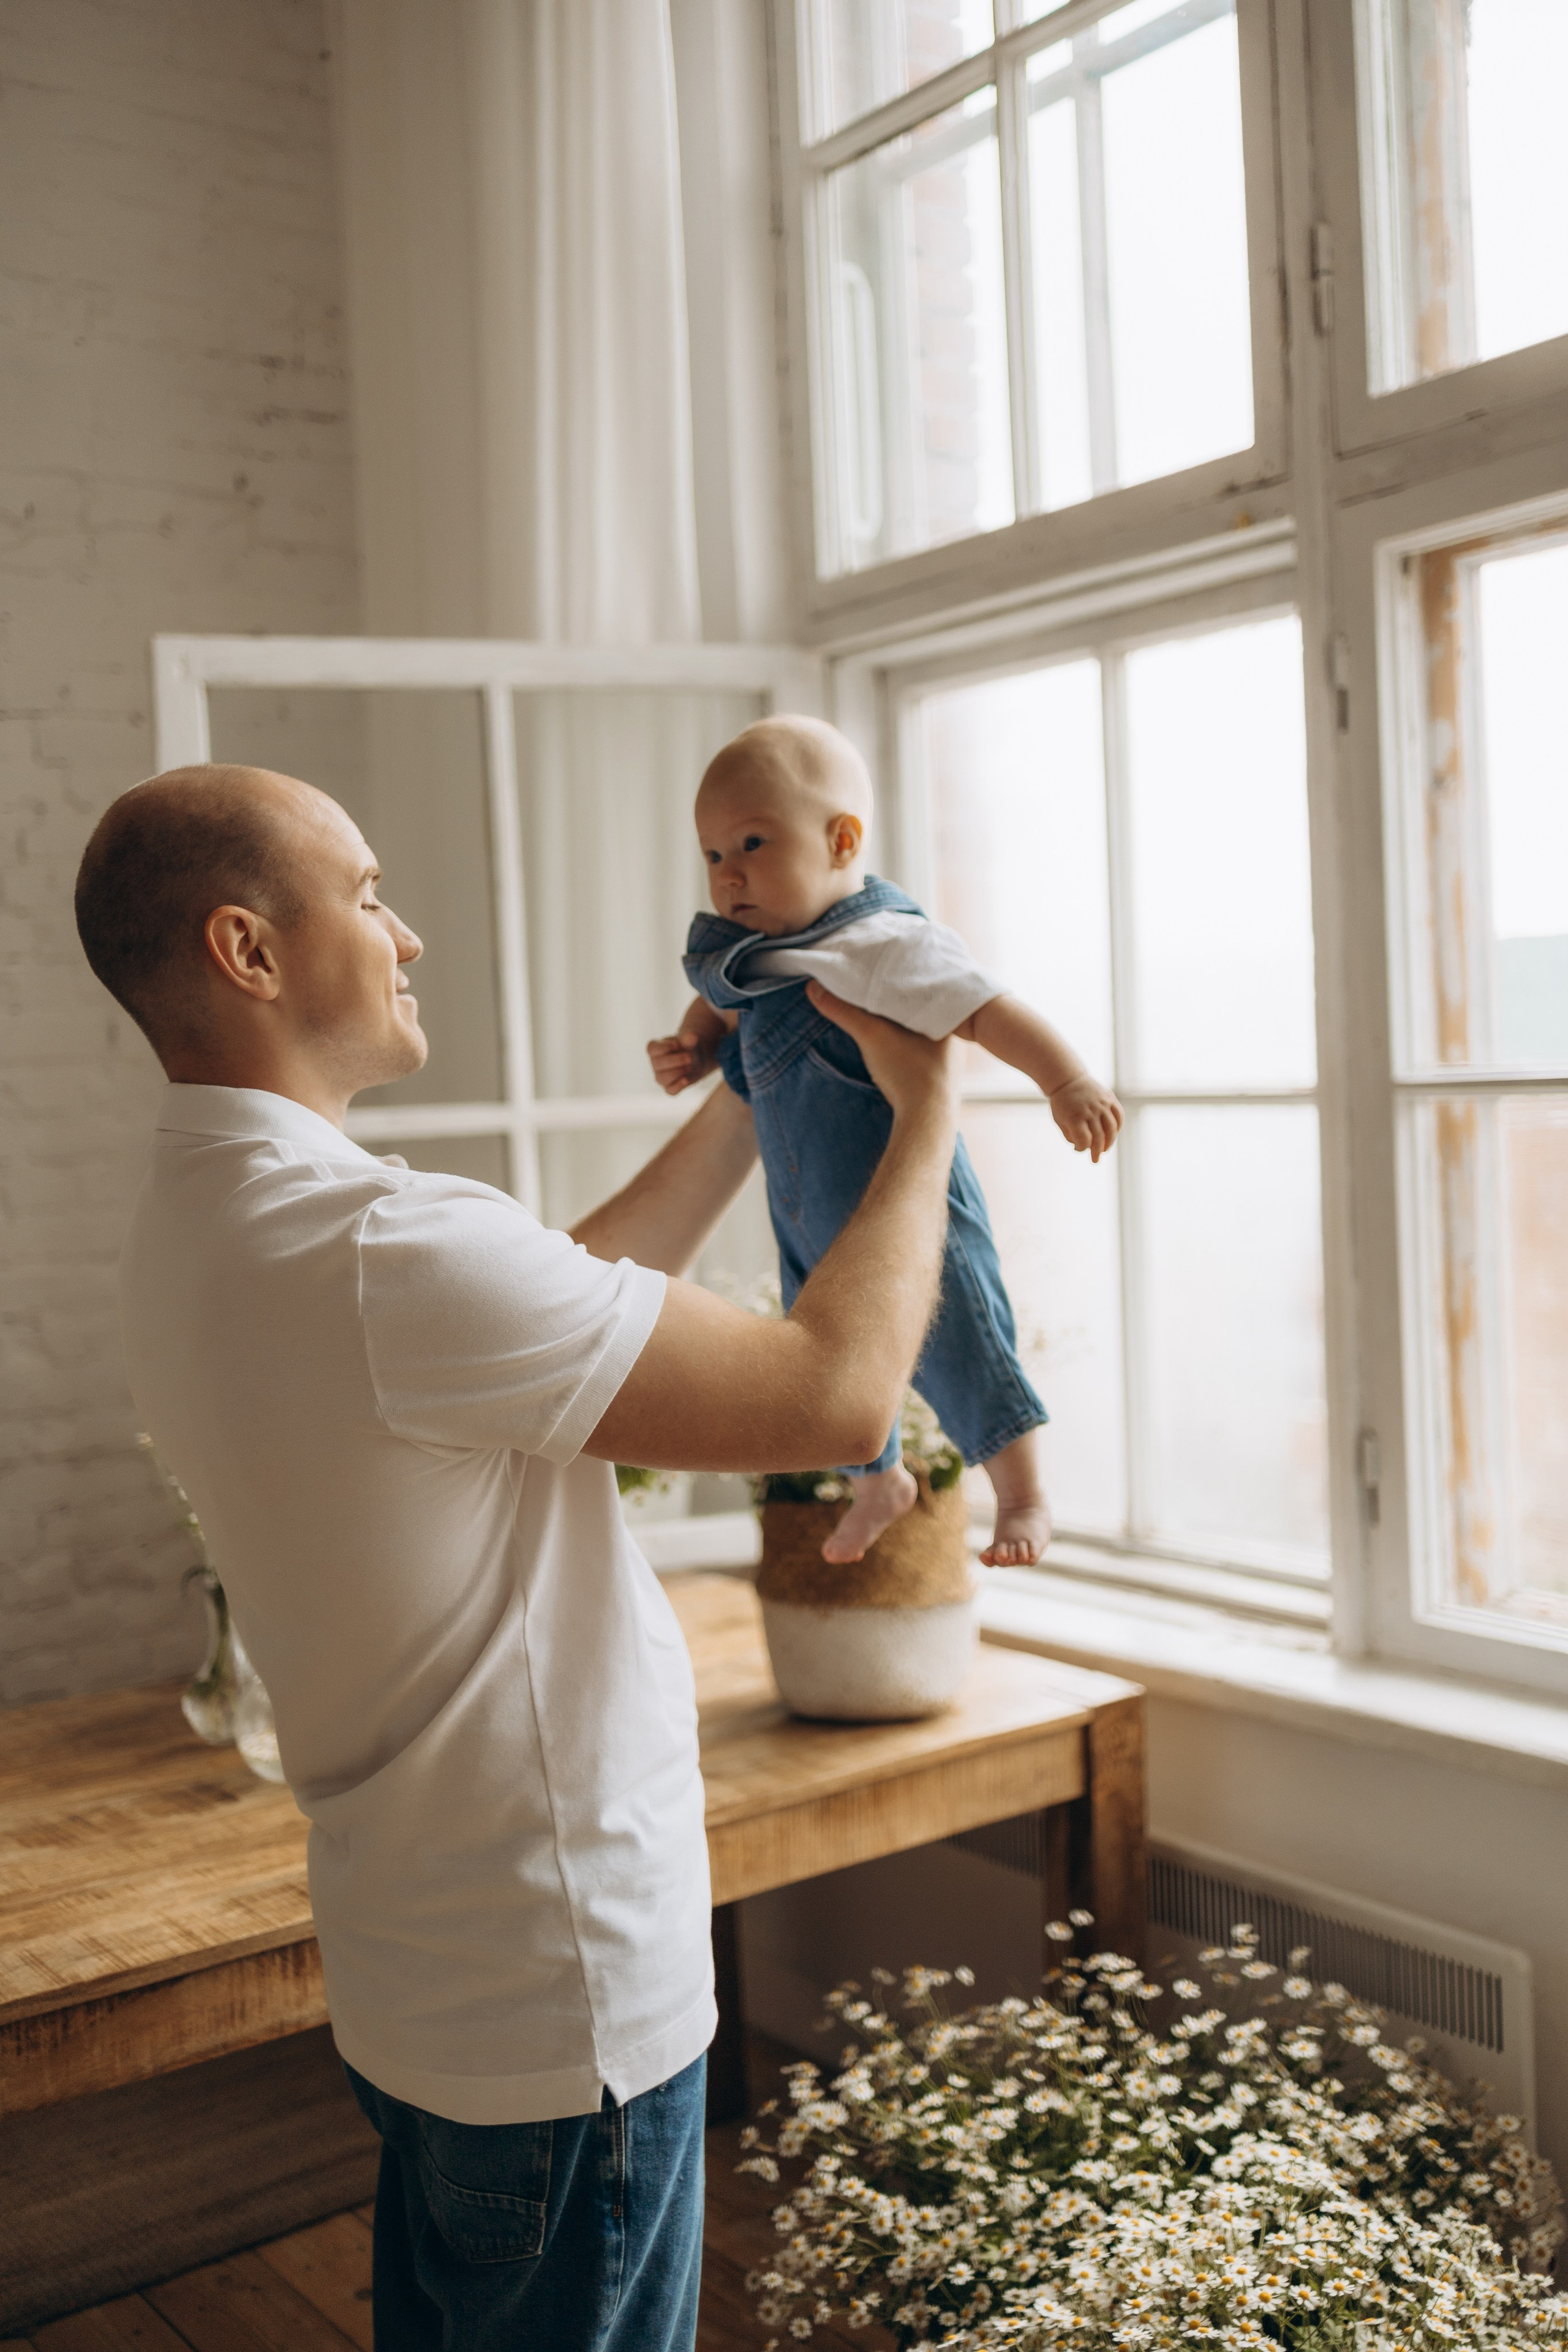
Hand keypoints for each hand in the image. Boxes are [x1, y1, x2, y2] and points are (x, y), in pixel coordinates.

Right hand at [647, 1028, 719, 1095]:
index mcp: (654, 1050)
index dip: (665, 1047)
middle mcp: (655, 1064)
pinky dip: (678, 1086)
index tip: (677, 1045)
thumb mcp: (688, 1041)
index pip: (652, 1049)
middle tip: (689, 1057)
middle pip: (658, 1064)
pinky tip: (686, 1079)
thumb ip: (689, 1038)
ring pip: (662, 1078)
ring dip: (677, 1072)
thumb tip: (693, 1036)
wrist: (693, 1059)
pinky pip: (670, 1091)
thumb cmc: (685, 1047)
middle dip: (676, 1060)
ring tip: (690, 1066)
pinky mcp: (669, 1087)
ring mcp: (660, 1077)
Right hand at [806, 980, 957, 1125]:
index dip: (902, 980)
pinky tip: (895, 1045)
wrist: (926, 1120)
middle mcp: (953, 1035)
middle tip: (880, 990)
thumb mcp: (871, 1035)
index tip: (884, 972)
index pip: (922, 987)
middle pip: (921, 1009)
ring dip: (903, 1025)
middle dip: (900, 1002)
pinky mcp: (939, 1076)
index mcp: (947, 1015)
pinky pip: (921, 1050)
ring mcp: (949, 1058)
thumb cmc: (909, 1072)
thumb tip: (814, 988)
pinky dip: (906, 1044)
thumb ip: (843, 1011)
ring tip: (883, 1014)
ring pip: (921, 1031)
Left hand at [1049, 1074, 1122, 1161]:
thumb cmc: (1062, 1104)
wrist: (1069, 1080)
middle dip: (1096, 1151)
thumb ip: (1071, 1136)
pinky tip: (1112, 1135)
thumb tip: (1085, 1148)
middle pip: (1099, 1136)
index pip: (1084, 1139)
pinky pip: (1119, 1116)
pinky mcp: (1110, 1098)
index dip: (1082, 1147)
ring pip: (1112, 1128)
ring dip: (1110, 1142)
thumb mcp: (1060, 1121)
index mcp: (1075, 1116)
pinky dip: (1118, 1127)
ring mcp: (1102, 1103)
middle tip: (1095, 1160)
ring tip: (1104, 1149)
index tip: (1078, 1148)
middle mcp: (1090, 1110)